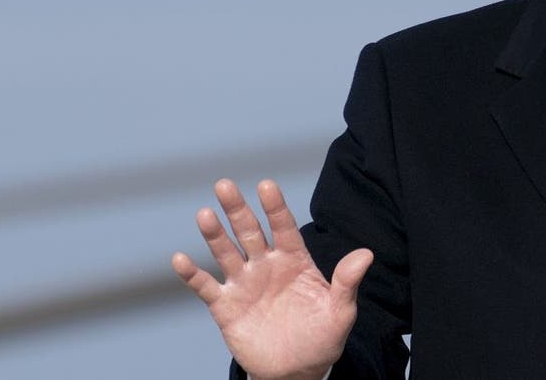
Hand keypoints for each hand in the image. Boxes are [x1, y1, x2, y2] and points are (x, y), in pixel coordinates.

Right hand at [172, 179, 372, 379]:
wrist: (297, 371)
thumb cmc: (322, 336)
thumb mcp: (340, 310)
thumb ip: (347, 281)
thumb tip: (366, 254)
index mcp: (295, 260)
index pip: (284, 227)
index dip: (275, 207)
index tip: (266, 185)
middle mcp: (266, 266)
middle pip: (249, 232)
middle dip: (237, 209)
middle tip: (224, 185)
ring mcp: (244, 284)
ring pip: (226, 253)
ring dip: (214, 234)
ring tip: (204, 214)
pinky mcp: (226, 306)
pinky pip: (206, 286)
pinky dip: (192, 274)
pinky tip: (180, 259)